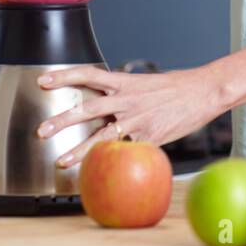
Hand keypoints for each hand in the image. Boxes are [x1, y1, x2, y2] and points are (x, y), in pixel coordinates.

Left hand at [34, 64, 226, 167]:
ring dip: (79, 149)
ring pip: (103, 135)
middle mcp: (127, 99)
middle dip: (62, 119)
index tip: (42, 81)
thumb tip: (104, 107)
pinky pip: (126, 150)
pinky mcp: (149, 136)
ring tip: (61, 161)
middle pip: (88, 108)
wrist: (203, 91)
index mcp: (125, 82)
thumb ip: (123, 94)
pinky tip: (99, 172)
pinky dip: (111, 161)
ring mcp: (137, 118)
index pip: (88, 74)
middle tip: (41, 130)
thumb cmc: (175, 88)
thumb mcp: (145, 84)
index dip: (64, 76)